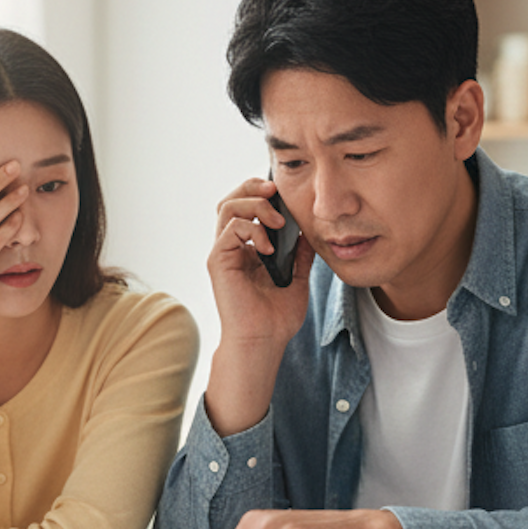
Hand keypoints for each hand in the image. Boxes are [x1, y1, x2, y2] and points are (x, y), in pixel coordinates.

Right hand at [209, 178, 313, 348]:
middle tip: (275, 189)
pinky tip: (270, 248)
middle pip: (231, 199)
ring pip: (227, 207)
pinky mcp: (218, 261)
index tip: (285, 194)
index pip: (247, 207)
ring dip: (255, 205)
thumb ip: (300, 253)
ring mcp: (223, 253)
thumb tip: (308, 229)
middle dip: (253, 186)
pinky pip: (231, 229)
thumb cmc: (276, 318)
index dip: (263, 193)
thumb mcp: (297, 278)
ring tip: (277, 221)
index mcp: (247, 249)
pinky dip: (252, 229)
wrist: (264, 341)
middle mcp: (232, 247)